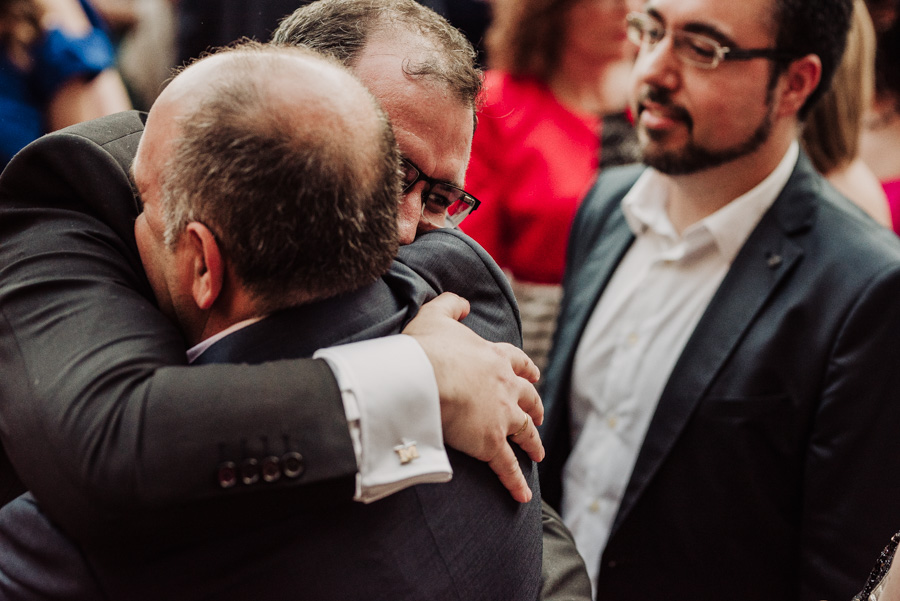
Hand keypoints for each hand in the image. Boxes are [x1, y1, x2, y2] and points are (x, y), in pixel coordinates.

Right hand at [402, 292, 544, 502]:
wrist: (425, 376)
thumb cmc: (426, 348)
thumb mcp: (436, 315)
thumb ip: (451, 305)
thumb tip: (463, 302)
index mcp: (494, 357)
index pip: (517, 362)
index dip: (525, 369)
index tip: (532, 374)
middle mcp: (505, 386)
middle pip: (529, 397)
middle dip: (535, 407)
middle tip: (538, 415)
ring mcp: (501, 415)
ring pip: (525, 431)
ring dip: (533, 443)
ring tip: (538, 453)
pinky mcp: (491, 443)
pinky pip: (507, 467)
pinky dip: (516, 482)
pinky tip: (523, 496)